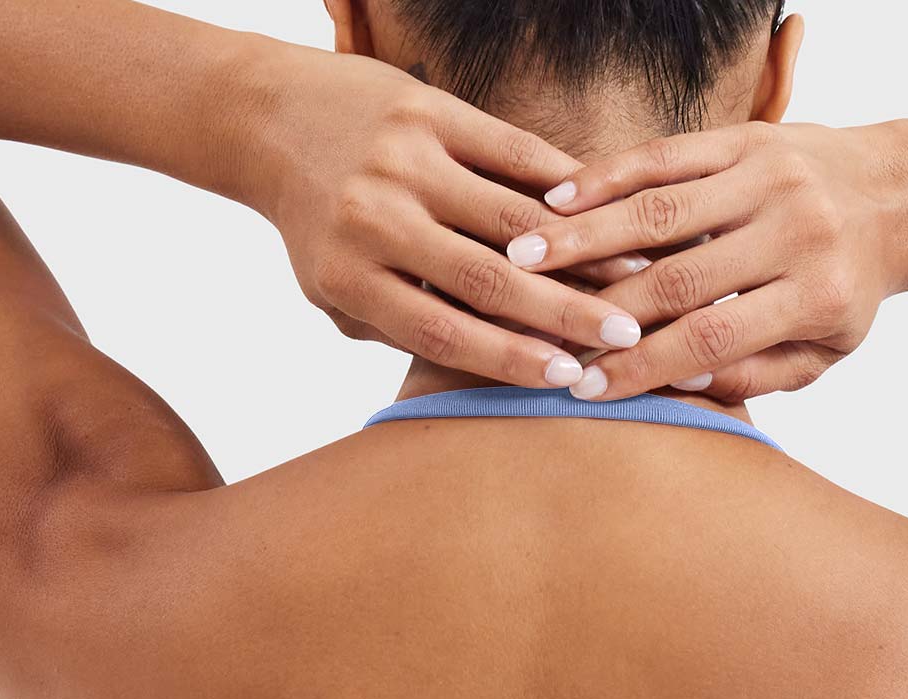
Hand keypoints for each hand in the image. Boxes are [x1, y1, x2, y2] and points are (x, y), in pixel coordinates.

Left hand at [242, 48, 646, 385]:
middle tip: (626, 338)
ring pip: (512, 217)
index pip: (446, 332)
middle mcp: (378, 218)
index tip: (570, 378)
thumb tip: (492, 364)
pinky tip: (609, 208)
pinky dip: (564, 185)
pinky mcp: (429, 110)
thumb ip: (401, 329)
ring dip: (582, 249)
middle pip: (488, 280)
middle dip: (565, 314)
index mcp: (351, 277)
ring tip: (636, 276)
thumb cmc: (318, 226)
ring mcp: (405, 160)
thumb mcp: (337, 293)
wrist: (271, 119)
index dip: (511, 359)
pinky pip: (512, 152)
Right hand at [508, 122, 904, 400]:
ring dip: (586, 236)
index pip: (713, 338)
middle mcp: (794, 230)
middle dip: (600, 310)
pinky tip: (558, 199)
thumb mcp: (822, 353)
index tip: (587, 390)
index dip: (645, 367)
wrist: (896, 195)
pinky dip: (609, 176)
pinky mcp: (747, 135)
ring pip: (662, 210)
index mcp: (816, 295)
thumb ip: (754, 377)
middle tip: (536, 331)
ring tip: (523, 258)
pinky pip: (667, 154)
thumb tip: (680, 387)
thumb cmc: (845, 289)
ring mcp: (769, 176)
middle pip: (678, 278)